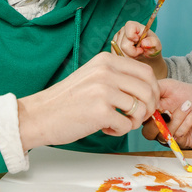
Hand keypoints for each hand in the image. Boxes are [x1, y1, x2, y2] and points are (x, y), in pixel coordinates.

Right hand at [17, 51, 160, 148]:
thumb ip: (117, 78)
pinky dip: (120, 131)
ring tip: (118, 123)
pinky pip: (126, 125)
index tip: (148, 103)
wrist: (39, 115)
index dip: (153, 90)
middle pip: (148, 90)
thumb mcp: (93, 77)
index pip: (146, 72)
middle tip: (136, 117)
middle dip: (148, 108)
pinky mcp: (100, 111)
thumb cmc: (66, 100)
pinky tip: (106, 129)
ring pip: (141, 109)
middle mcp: (106, 72)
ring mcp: (103, 91)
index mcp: (106, 60)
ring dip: (133, 121)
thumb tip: (148, 91)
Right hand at [113, 20, 162, 59]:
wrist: (147, 57)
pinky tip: (130, 58)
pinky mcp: (113, 47)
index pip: (129, 28)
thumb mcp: (157, 46)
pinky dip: (124, 60)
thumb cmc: (152, 48)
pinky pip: (115, 56)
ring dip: (128, 57)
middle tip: (140, 53)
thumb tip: (144, 42)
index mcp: (134, 26)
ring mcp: (116, 39)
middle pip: (123, 45)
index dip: (133, 38)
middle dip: (133, 53)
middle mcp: (123, 31)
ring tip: (136, 55)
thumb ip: (153, 43)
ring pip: (118, 52)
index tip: (140, 45)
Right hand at [151, 78, 191, 147]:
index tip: (158, 101)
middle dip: (158, 120)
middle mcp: (158, 129)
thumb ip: (155, 87)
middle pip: (148, 134)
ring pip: (166, 134)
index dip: (147, 112)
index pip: (140, 120)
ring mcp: (171, 137)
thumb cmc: (187, 95)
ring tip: (188, 105)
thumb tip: (144, 93)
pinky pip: (180, 136)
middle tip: (170, 108)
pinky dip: (189, 121)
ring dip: (178, 117)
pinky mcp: (184, 142)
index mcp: (151, 116)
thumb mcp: (169, 86)